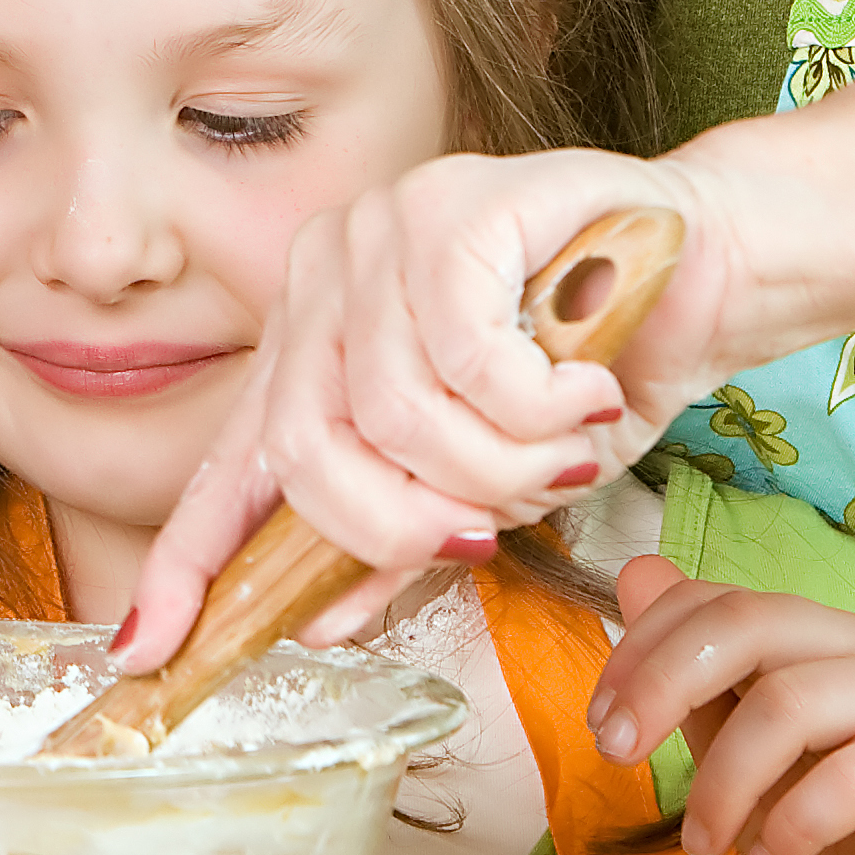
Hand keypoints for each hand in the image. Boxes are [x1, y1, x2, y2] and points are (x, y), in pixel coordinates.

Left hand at [124, 149, 756, 662]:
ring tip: (560, 449)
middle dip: (396, 528)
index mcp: (314, 338)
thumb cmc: (594, 371)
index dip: (185, 561)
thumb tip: (318, 623)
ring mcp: (380, 228)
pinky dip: (536, 408)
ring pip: (390, 412)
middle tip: (484, 538)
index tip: (144, 649)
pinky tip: (581, 392)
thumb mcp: (489, 481)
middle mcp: (325, 273)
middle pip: (304, 447)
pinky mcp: (453, 205)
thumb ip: (402, 538)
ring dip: (494, 469)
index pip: (231, 461)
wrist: (709, 267)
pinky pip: (464, 356)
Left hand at [591, 557, 854, 854]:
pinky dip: (793, 823)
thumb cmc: (822, 839)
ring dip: (725, 781)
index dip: (642, 650)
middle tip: (618, 757)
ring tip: (704, 843)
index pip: (714, 601)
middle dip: (664, 686)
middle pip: (748, 624)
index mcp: (810, 634)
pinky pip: (853, 775)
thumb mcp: (733, 756)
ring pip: (790, 702)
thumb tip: (634, 572)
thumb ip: (692, 680)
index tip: (600, 724)